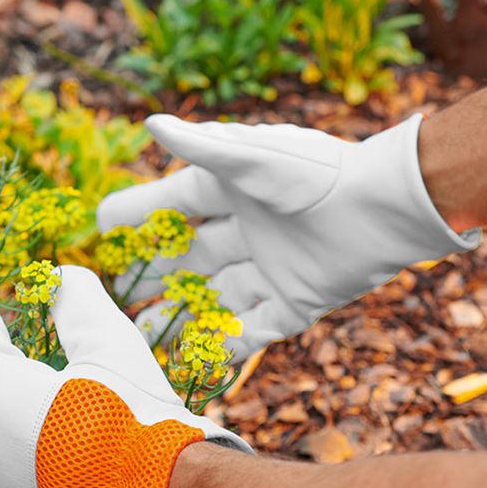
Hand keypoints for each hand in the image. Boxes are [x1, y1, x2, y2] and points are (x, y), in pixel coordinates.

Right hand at [97, 114, 478, 358]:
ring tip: (140, 338)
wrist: (386, 208)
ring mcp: (270, 269)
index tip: (100, 231)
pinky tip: (195, 363)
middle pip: (188, 259)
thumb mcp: (252, 159)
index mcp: (232, 190)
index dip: (137, 217)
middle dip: (152, 277)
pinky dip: (227, 347)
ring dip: (179, 318)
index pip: (172, 205)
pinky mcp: (296, 303)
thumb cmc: (316, 171)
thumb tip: (151, 124)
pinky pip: (254, 330)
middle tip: (115, 296)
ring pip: (213, 300)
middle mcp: (248, 230)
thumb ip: (201, 147)